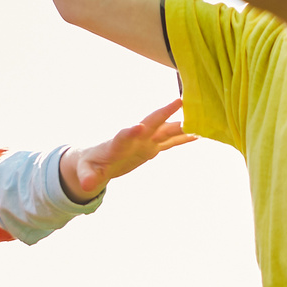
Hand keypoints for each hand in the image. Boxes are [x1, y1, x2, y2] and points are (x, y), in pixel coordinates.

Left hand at [61, 99, 194, 198]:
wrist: (96, 160)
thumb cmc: (90, 165)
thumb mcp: (87, 173)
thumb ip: (88, 177)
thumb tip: (86, 185)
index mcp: (116, 144)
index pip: (123, 136)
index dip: (130, 132)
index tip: (139, 126)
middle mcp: (133, 138)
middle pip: (149, 124)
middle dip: (162, 113)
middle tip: (178, 101)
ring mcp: (144, 142)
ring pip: (165, 130)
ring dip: (180, 124)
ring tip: (200, 118)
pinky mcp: (151, 148)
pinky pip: (170, 142)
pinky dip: (183, 138)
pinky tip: (198, 134)